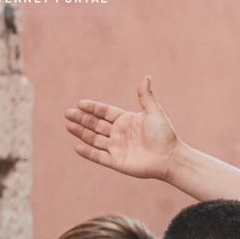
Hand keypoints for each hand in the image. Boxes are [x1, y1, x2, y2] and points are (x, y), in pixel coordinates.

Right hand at [65, 76, 179, 179]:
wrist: (171, 158)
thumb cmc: (165, 135)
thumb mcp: (154, 112)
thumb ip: (146, 96)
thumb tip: (146, 77)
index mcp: (126, 120)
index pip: (105, 112)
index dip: (93, 108)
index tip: (80, 103)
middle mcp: (119, 133)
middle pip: (96, 124)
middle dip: (82, 119)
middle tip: (68, 113)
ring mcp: (117, 148)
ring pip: (94, 139)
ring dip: (81, 132)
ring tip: (68, 125)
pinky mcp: (117, 162)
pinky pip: (99, 157)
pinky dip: (88, 153)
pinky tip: (77, 147)